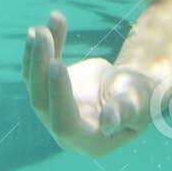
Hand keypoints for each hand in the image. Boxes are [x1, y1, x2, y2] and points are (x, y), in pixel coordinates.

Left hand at [22, 11, 155, 157]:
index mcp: (89, 141)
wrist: (130, 88)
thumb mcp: (137, 103)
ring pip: (34, 84)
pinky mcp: (48, 91)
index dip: (58, 95)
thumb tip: (108, 123)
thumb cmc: (139, 97)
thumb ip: (123, 112)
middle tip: (43, 35)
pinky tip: (32, 32)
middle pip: (42, 103)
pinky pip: (35, 71)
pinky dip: (34, 52)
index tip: (56, 63)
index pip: (65, 123)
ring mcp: (53, 111)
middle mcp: (66, 131)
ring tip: (41, 28)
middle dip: (40, 68)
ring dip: (36, 54)